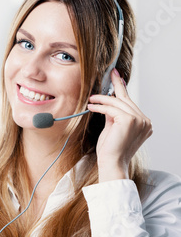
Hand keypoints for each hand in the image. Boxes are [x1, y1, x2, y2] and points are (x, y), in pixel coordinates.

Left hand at [87, 68, 152, 182]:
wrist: (111, 162)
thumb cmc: (111, 148)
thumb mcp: (114, 127)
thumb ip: (114, 114)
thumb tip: (109, 101)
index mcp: (144, 123)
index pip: (130, 102)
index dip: (122, 87)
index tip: (117, 75)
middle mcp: (145, 121)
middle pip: (125, 100)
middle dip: (114, 87)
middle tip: (109, 74)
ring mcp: (139, 120)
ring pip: (117, 103)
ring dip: (102, 99)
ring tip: (91, 99)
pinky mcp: (129, 120)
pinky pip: (111, 109)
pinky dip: (100, 106)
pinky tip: (91, 106)